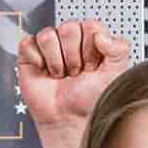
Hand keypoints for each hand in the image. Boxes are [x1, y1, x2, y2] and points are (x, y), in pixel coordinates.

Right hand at [18, 20, 132, 145]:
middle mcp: (71, 42)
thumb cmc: (89, 101)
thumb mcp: (115, 74)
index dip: (90, 48)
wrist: (68, 121)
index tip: (92, 66)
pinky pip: (28, 43)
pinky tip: (44, 72)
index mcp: (92, 42)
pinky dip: (36, 59)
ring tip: (60, 75)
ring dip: (55, 61)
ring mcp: (50, 48)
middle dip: (72, 56)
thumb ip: (119, 49)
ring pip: (48, 35)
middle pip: (68, 28)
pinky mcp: (30, 56)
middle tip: (75, 73)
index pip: (90, 26)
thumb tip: (101, 35)